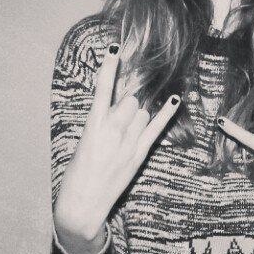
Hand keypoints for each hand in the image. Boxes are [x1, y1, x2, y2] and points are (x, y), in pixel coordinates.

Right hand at [54, 45, 179, 242]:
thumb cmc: (78, 172)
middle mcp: (112, 131)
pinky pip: (156, 129)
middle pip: (131, 100)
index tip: (114, 48)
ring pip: (143, 112)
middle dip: (128, 101)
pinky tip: (175, 99)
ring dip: (138, 113)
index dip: (109, 67)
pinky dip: (166, 113)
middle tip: (121, 112)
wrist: (82, 204)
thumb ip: (101, 122)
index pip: (103, 89)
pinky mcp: (138, 154)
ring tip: (126, 129)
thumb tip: (119, 105)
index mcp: (93, 125)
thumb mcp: (84, 141)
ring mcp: (127, 143)